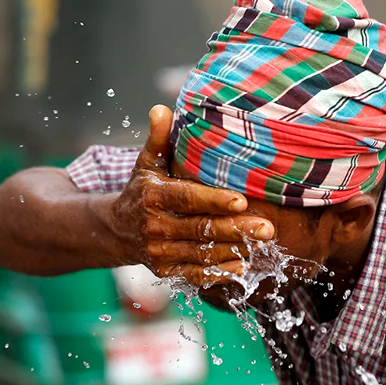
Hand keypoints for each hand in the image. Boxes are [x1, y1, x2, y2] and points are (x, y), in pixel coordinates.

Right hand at [108, 105, 274, 284]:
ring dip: (234, 251)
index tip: (242, 199)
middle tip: (268, 228)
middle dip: (235, 229)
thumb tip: (161, 109)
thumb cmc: (142, 189)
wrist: (117, 229)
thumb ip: (158, 139)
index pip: (187, 198)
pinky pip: (195, 275)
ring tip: (263, 245)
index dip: (214, 200)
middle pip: (200, 229)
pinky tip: (243, 267)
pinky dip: (219, 273)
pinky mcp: (165, 271)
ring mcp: (159, 252)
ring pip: (202, 254)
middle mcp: (155, 227)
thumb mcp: (147, 163)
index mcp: (153, 196)